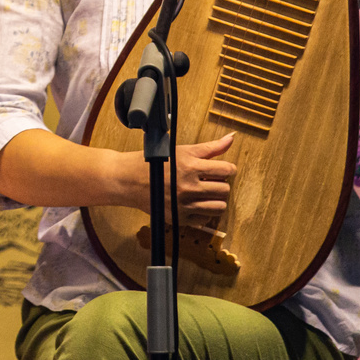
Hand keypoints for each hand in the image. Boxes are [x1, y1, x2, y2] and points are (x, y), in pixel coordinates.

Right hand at [117, 133, 235, 214]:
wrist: (129, 180)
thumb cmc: (156, 162)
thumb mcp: (183, 150)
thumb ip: (210, 148)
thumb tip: (230, 139)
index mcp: (190, 167)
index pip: (226, 170)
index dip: (228, 168)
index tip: (223, 169)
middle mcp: (188, 187)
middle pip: (224, 189)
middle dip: (221, 183)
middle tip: (211, 180)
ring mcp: (184, 204)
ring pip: (219, 207)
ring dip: (216, 199)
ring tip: (207, 192)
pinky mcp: (179, 218)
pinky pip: (206, 219)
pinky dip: (205, 212)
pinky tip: (197, 202)